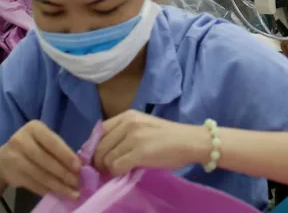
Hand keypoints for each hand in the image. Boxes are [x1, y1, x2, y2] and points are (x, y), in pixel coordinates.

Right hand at [0, 120, 81, 198]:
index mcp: (34, 128)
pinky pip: (32, 184)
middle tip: (77, 183)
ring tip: (70, 192)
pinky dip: (46, 190)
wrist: (5, 158)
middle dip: (63, 173)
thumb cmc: (34, 146)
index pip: (53, 142)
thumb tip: (79, 167)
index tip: (79, 168)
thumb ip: (60, 149)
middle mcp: (21, 140)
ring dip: (57, 185)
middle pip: (46, 159)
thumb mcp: (45, 140)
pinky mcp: (10, 173)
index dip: (66, 156)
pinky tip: (56, 194)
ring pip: (39, 174)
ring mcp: (13, 157)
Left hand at [93, 111, 207, 176]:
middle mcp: (128, 123)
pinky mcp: (139, 152)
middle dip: (100, 162)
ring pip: (106, 159)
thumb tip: (102, 152)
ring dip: (111, 168)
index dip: (95, 148)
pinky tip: (128, 171)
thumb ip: (123, 134)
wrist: (191, 141)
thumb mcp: (143, 127)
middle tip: (110, 169)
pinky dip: (118, 173)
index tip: (102, 158)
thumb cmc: (169, 137)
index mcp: (128, 115)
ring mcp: (134, 137)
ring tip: (123, 169)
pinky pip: (116, 166)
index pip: (98, 132)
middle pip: (99, 147)